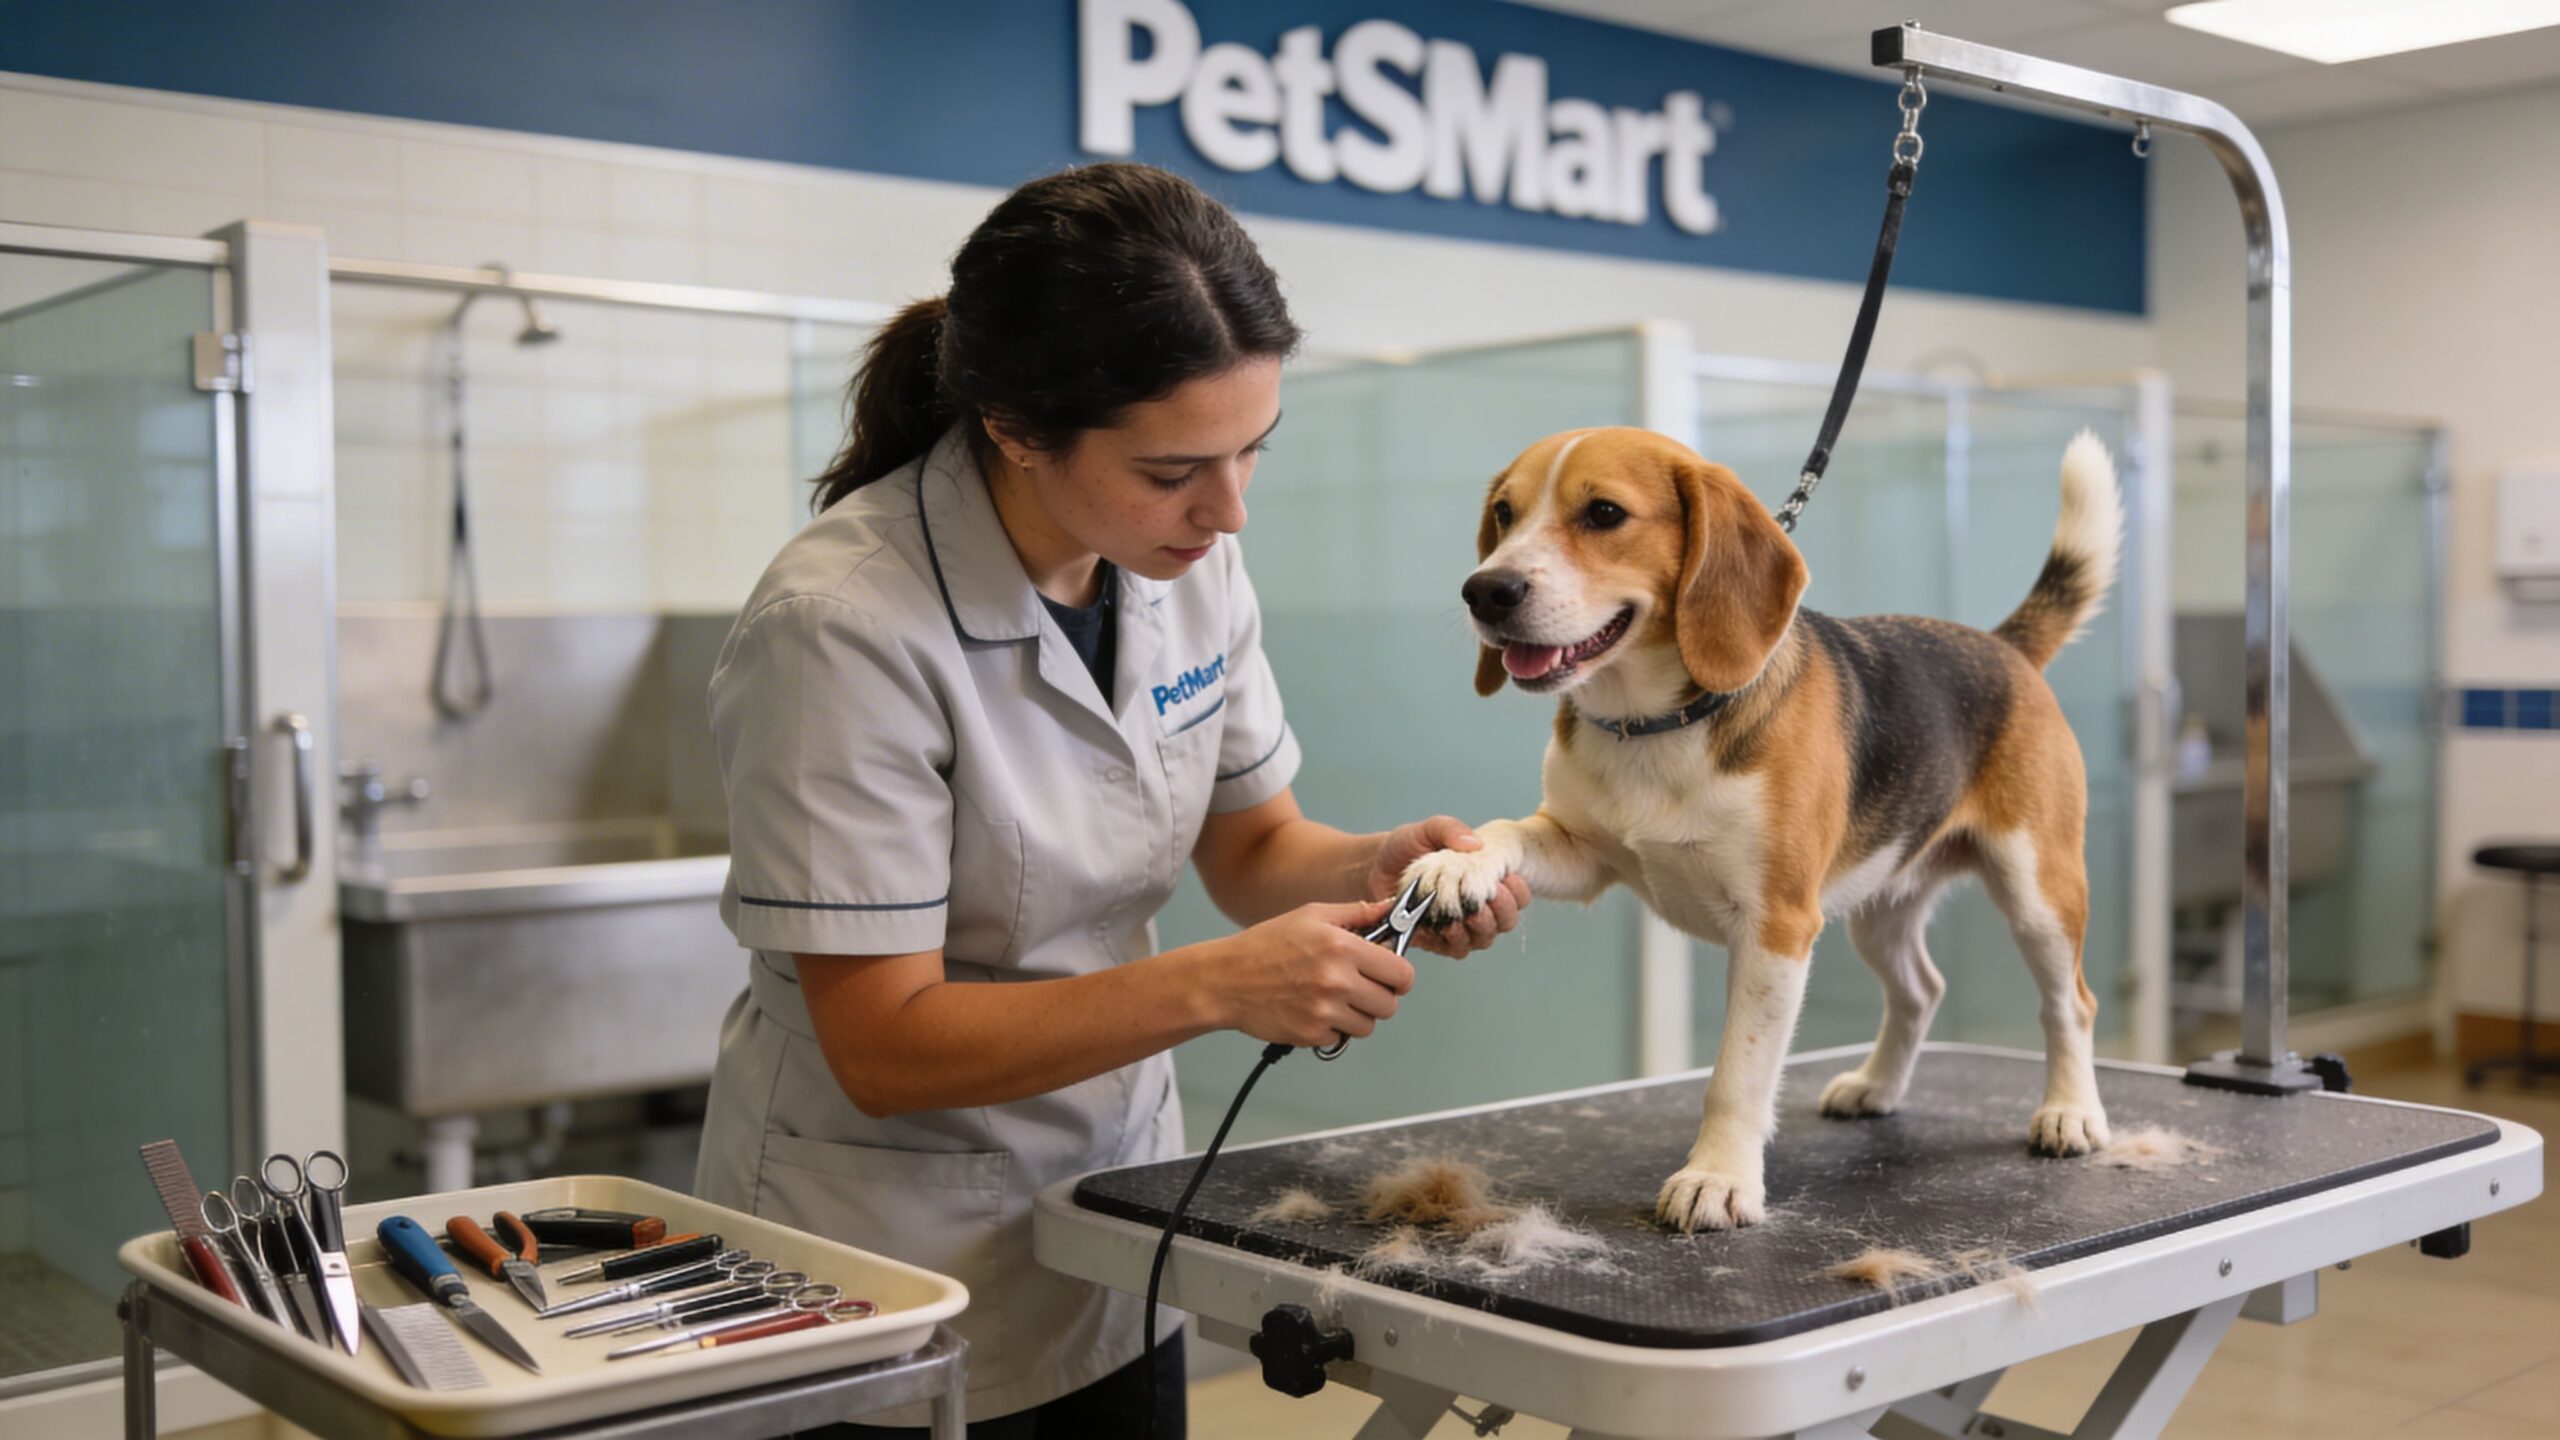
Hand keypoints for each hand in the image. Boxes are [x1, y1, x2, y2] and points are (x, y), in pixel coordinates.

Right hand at [1216, 896, 1417, 1049]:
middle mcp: (1337, 980)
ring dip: (1356, 1015)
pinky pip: (1340, 1038)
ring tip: (1331, 998)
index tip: (1389, 974)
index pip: (1401, 973)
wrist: (1225, 980)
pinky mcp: (1311, 1034)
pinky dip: (1331, 1028)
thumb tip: (1392, 907)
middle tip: (1357, 986)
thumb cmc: (1266, 945)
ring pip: (1368, 1025)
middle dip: (1378, 996)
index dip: (1398, 975)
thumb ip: (1357, 913)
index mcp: (1342, 946)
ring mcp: (1324, 1011)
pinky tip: (1311, 1009)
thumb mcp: (1311, 915)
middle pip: (1389, 1004)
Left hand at [1363, 816, 1528, 958]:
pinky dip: (1453, 937)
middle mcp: (1478, 906)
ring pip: (1484, 938)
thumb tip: (1474, 844)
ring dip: (1478, 925)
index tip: (1503, 880)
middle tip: (1485, 897)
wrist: (1374, 866)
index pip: (1518, 896)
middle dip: (1500, 910)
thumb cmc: (1406, 848)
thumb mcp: (1429, 830)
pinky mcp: (1438, 941)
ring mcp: (1460, 926)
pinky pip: (1456, 948)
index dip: (1516, 892)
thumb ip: (1451, 830)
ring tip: (1464, 911)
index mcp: (1485, 880)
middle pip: (1506, 922)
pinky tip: (1445, 924)